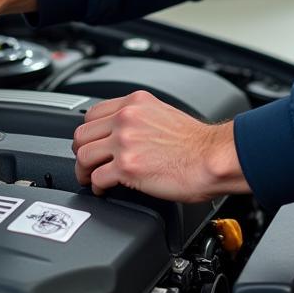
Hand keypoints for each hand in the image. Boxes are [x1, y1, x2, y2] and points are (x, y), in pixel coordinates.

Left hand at [72, 91, 250, 201]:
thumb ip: (141, 119)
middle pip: (82, 134)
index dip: (89, 132)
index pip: (93, 113)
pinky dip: (97, 187)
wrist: (212, 158)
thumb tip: (126, 133)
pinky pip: (96, 178)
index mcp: (136, 103)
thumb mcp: (164, 114)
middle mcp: (127, 118)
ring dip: (84, 171)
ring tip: (91, 178)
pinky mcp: (126, 167)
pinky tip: (104, 189)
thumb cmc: (198, 143)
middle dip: (81, 152)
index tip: (91, 143)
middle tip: (87, 164)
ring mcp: (125, 142)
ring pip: (83, 155)